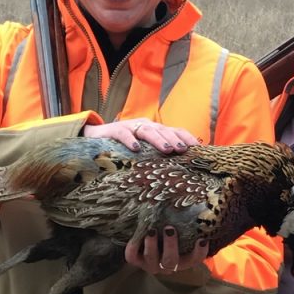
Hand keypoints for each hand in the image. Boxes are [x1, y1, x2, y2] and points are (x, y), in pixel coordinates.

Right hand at [83, 119, 198, 152]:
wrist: (95, 137)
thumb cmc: (124, 147)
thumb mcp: (144, 149)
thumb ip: (159, 153)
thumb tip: (181, 168)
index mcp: (155, 129)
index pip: (175, 130)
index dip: (187, 137)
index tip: (198, 148)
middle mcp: (145, 125)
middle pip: (163, 130)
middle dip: (174, 139)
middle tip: (183, 150)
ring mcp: (130, 126)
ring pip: (147, 130)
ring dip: (158, 139)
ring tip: (167, 149)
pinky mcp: (113, 130)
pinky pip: (123, 133)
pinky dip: (130, 140)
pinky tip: (136, 149)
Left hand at [124, 226, 208, 275]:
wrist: (148, 244)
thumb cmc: (169, 232)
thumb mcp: (180, 229)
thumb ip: (187, 220)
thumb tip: (200, 197)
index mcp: (182, 260)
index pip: (194, 259)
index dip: (199, 252)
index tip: (202, 239)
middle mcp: (167, 265)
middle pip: (171, 260)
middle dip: (170, 245)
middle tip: (169, 228)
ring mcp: (150, 264)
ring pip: (151, 259)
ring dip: (152, 245)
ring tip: (151, 230)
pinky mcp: (135, 261)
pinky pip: (132, 256)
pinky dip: (133, 246)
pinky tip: (137, 234)